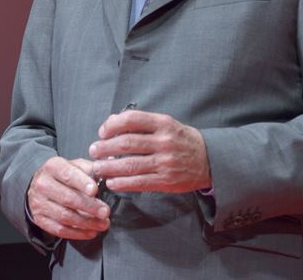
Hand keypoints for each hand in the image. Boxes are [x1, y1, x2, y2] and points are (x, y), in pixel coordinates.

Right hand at [27, 157, 109, 240]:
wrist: (41, 186)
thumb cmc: (63, 176)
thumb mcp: (75, 165)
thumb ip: (90, 168)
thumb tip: (108, 172)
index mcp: (53, 167)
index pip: (68, 174)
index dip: (82, 183)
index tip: (94, 190)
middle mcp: (43, 184)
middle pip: (67, 198)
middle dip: (89, 206)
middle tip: (105, 212)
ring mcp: (39, 203)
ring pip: (64, 216)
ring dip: (86, 222)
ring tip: (102, 224)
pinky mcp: (40, 219)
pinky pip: (59, 229)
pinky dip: (77, 233)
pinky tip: (90, 232)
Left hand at [89, 111, 210, 192]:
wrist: (210, 160)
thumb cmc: (181, 140)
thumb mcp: (166, 124)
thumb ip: (142, 123)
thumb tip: (111, 123)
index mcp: (163, 123)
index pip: (131, 119)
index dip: (112, 125)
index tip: (102, 132)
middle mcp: (164, 142)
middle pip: (126, 143)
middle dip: (105, 148)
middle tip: (93, 151)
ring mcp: (166, 162)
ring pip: (130, 164)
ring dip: (109, 167)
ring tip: (97, 167)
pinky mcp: (167, 181)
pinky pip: (139, 182)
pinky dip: (122, 183)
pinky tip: (112, 182)